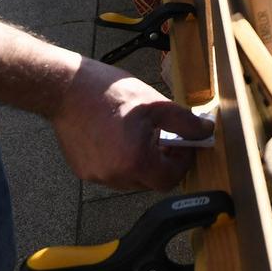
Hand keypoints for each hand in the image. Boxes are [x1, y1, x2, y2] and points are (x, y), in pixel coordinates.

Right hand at [48, 60, 211, 190]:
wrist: (65, 89)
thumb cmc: (108, 92)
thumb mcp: (155, 103)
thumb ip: (184, 122)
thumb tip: (205, 131)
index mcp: (135, 162)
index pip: (170, 179)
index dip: (182, 162)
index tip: (184, 144)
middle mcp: (115, 176)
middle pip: (151, 181)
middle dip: (163, 162)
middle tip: (165, 137)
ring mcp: (97, 176)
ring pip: (131, 179)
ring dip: (142, 162)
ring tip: (140, 134)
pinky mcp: (83, 171)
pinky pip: (111, 173)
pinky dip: (121, 160)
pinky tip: (118, 137)